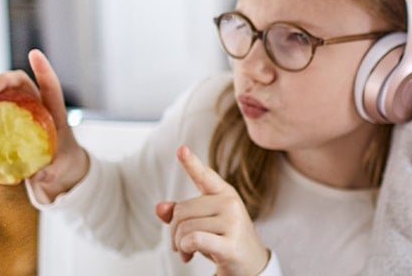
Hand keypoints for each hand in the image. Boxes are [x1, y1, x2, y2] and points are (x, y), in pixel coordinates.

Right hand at [0, 49, 89, 196]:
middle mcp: (33, 102)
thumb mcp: (62, 167)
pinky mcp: (3, 116)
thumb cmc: (62, 159)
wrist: (56, 164)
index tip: (34, 54)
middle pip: (17, 81)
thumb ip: (53, 171)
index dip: (43, 68)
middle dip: (1, 80)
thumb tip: (41, 175)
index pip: (50, 84)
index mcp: (53, 109)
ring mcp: (16, 107)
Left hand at [153, 145, 270, 275]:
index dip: (190, 162)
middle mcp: (230, 203)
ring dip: (179, 244)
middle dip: (175, 231)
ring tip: (187, 252)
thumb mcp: (202, 225)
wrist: (250, 266)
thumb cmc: (224, 242)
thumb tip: (160, 208)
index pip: (204, 176)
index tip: (180, 149)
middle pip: (181, 211)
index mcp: (224, 193)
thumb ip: (181, 214)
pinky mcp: (230, 243)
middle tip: (182, 244)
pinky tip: (189, 255)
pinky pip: (193, 239)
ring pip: (185, 228)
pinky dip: (185, 248)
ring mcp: (233, 222)